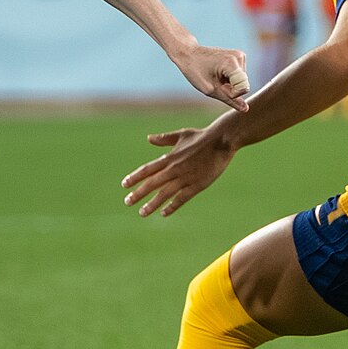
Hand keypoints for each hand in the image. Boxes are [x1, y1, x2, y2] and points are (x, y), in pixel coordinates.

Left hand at [121, 125, 238, 217]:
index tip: (124, 185)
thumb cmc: (202, 136)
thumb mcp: (181, 135)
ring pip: (164, 193)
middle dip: (138, 194)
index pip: (147, 169)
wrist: (222, 141)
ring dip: (152, 204)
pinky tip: (163, 213)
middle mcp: (174, 169)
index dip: (135, 177)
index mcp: (170, 158)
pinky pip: (181, 198)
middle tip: (127, 202)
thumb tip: (149, 138)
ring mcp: (185, 178)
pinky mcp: (197, 185)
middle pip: (152, 183)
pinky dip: (172, 206)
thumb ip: (164, 139)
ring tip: (142, 212)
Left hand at [173, 42, 249, 110]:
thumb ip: (229, 100)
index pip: (243, 88)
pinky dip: (229, 79)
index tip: (218, 87)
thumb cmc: (195, 70)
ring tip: (214, 76)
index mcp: (232, 62)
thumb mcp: (209, 89)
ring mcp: (240, 56)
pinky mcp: (239, 57)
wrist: (188, 53)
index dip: (232, 94)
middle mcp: (239, 57)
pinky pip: (239, 77)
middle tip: (214, 82)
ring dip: (229, 84)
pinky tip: (218, 74)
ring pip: (241, 82)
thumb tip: (246, 109)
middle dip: (230, 88)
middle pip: (243, 85)